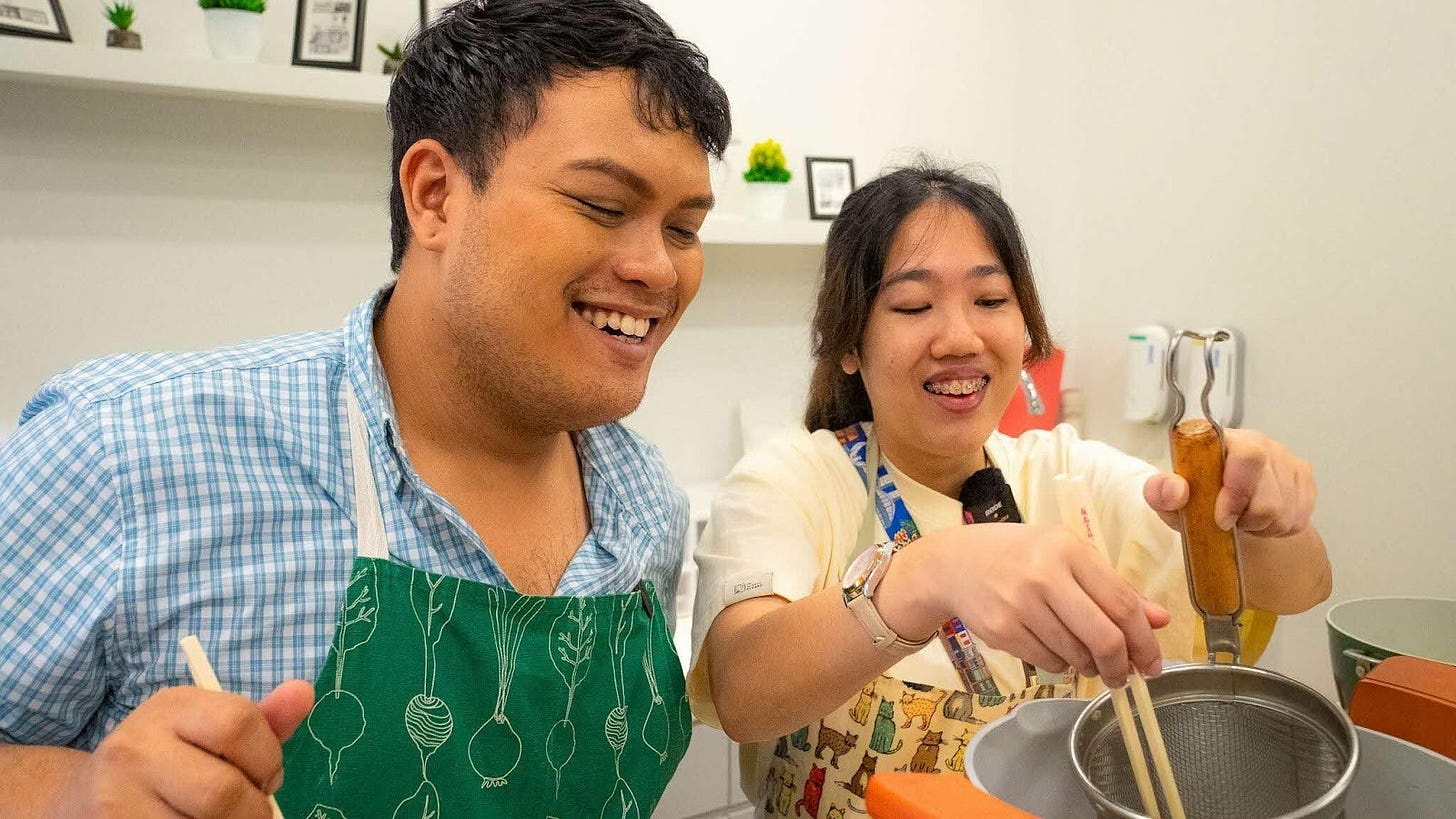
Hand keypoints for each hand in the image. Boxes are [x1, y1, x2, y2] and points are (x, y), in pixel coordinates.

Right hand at [69, 681, 313, 817]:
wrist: (92, 793)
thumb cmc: (172, 758)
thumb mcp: (212, 728)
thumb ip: (264, 721)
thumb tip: (304, 692)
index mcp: (172, 707)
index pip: (238, 724)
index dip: (268, 759)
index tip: (267, 778)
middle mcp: (137, 748)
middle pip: (222, 791)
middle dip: (253, 811)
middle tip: (253, 812)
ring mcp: (117, 798)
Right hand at [891, 523, 1169, 687]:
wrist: (953, 563)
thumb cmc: (1019, 556)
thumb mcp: (1067, 557)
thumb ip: (1114, 588)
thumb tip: (1160, 619)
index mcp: (1069, 550)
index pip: (1122, 604)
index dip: (1145, 641)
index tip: (1153, 663)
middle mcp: (1044, 575)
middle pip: (1104, 638)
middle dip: (1121, 666)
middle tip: (1124, 677)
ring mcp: (1020, 605)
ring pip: (1076, 654)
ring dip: (1089, 666)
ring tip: (1085, 658)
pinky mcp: (1001, 630)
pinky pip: (1049, 663)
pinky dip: (1061, 664)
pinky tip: (1055, 649)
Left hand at [1144, 429, 1315, 536]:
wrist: (1229, 512)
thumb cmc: (1198, 500)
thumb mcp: (1171, 501)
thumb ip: (1162, 492)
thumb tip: (1175, 489)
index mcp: (1226, 440)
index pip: (1248, 456)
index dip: (1237, 492)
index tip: (1221, 519)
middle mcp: (1262, 443)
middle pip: (1269, 495)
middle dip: (1247, 519)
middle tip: (1229, 521)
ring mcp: (1287, 460)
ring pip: (1285, 512)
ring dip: (1261, 527)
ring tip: (1243, 520)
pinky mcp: (1304, 480)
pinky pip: (1298, 519)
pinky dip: (1277, 529)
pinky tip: (1261, 520)